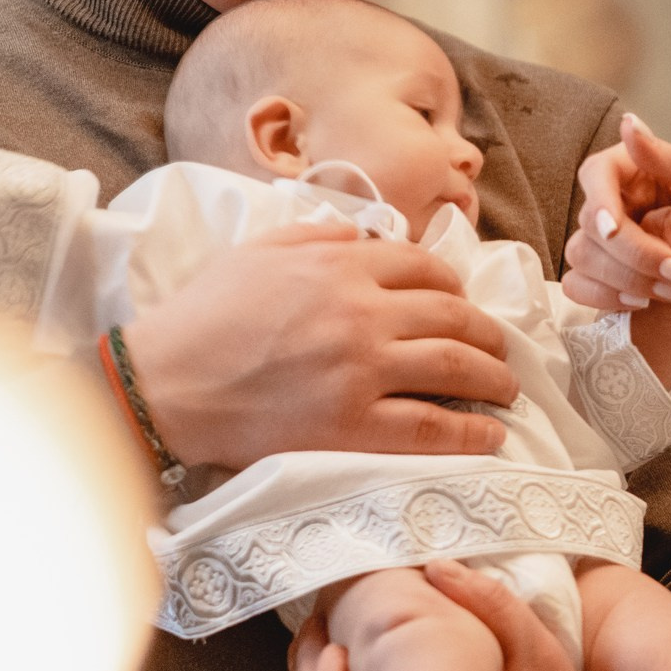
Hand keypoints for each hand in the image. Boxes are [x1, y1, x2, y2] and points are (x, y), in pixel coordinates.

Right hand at [124, 222, 519, 470]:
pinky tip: (491, 436)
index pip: (425, 270)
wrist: (164, 382)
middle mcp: (363, 313)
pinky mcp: (354, 425)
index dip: (454, 288)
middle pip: (454, 317)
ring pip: (456, 367)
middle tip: (499, 349)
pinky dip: (471, 432)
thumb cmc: (204, 315)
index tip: (462, 304)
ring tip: (507, 388)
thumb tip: (368, 235)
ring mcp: (362, 370)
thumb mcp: (260, 251)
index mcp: (342, 267)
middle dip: (488, 334)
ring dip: (494, 377)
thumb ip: (320, 236)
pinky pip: (432, 428)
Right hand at [566, 115, 670, 347]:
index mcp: (644, 174)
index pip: (597, 174)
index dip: (598, 200)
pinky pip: (580, 288)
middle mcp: (623, 207)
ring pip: (581, 255)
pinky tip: (643, 305)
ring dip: (623, 278)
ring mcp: (614, 248)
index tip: (613, 230)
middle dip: (632, 251)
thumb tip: (628, 123)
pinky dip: (605, 297)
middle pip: (590, 221)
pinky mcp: (613, 286)